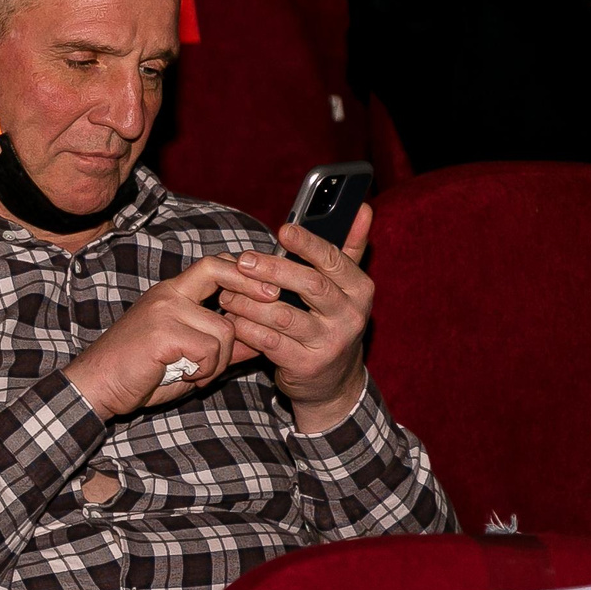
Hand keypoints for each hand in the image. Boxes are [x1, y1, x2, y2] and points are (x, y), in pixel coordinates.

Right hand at [63, 254, 256, 419]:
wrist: (96, 387)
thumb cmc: (139, 374)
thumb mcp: (187, 359)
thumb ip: (220, 347)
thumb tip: (257, 342)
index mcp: (170, 294)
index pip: (213, 266)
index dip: (244, 272)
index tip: (270, 287)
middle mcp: (167, 295)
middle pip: (219, 271)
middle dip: (252, 283)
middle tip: (275, 299)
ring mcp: (164, 310)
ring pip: (223, 329)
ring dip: (220, 360)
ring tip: (198, 373)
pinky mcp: (163, 332)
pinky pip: (209, 349)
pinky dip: (206, 371)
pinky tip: (188, 377)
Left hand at [214, 206, 373, 434]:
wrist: (332, 381)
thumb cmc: (330, 321)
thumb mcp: (346, 288)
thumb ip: (349, 248)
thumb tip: (363, 208)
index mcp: (360, 289)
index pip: (335, 260)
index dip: (308, 244)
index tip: (283, 229)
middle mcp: (350, 316)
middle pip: (310, 285)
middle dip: (273, 269)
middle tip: (242, 260)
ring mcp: (330, 343)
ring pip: (284, 315)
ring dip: (249, 301)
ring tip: (226, 292)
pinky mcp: (306, 365)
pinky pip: (269, 342)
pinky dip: (246, 328)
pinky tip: (231, 318)